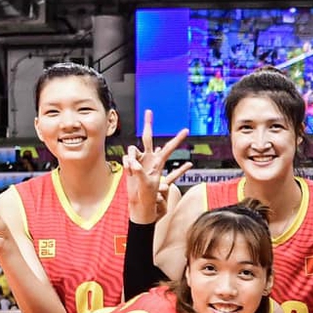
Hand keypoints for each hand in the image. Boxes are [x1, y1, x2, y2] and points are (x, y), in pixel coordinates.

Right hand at [124, 111, 189, 225]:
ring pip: (132, 149)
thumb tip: (133, 163)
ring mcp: (140, 159)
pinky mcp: (131, 162)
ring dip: (131, 157)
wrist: (139, 200)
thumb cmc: (148, 194)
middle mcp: (150, 157)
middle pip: (148, 137)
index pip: (170, 147)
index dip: (178, 139)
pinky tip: (129, 172)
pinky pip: (126, 158)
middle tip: (149, 111)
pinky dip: (126, 164)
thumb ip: (140, 173)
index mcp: (159, 162)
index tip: (186, 130)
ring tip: (132, 169)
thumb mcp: (147, 185)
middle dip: (148, 124)